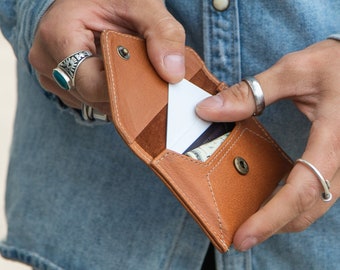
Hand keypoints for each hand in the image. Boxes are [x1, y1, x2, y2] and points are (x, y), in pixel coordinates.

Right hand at [29, 0, 184, 116]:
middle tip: (144, 76)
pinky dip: (106, 92)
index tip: (149, 84)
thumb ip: (163, 34)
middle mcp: (46, 59)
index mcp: (58, 36)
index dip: (123, 88)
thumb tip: (173, 74)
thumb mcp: (142, 5)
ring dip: (115, 91)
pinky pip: (87, 99)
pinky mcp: (60, 81)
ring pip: (91, 102)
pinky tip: (117, 74)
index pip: (91, 85)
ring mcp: (49, 73)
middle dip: (123, 91)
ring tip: (128, 69)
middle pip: (92, 97)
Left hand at [196, 39, 339, 250]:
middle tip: (241, 235)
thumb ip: (250, 93)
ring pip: (317, 203)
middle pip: (312, 206)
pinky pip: (319, 190)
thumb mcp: (293, 70)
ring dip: (285, 217)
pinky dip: (294, 201)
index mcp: (334, 136)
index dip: (272, 216)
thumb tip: (207, 111)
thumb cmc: (334, 63)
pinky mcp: (339, 160)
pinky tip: (271, 197)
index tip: (244, 235)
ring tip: (252, 220)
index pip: (303, 187)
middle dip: (276, 225)